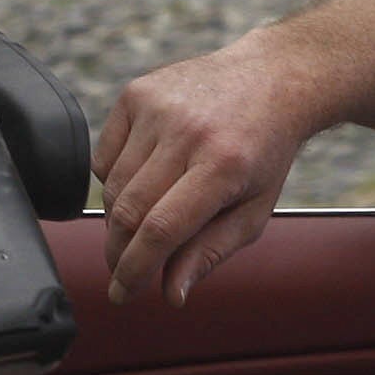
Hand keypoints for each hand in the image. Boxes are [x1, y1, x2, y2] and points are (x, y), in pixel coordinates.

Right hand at [91, 36, 320, 307]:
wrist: (271, 80)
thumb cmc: (264, 153)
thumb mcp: (253, 210)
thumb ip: (210, 253)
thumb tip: (171, 294)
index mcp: (223, 165)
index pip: (161, 229)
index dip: (135, 269)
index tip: (122, 294)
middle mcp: (187, 131)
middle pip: (128, 211)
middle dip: (118, 252)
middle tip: (122, 272)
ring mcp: (158, 107)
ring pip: (113, 186)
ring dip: (120, 218)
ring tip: (145, 224)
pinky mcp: (136, 93)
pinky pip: (104, 157)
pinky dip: (114, 181)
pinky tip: (145, 178)